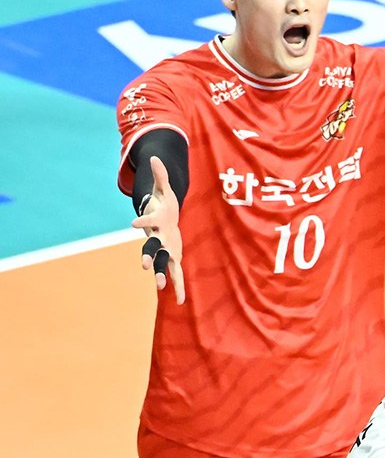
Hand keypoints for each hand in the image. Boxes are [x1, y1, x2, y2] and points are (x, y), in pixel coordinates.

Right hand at [131, 156, 184, 303]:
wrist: (164, 218)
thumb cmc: (164, 204)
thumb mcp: (165, 188)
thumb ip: (160, 175)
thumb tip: (155, 156)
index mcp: (156, 223)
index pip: (148, 222)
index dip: (142, 223)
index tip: (133, 225)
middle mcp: (158, 238)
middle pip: (152, 248)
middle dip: (150, 256)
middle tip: (146, 267)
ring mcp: (165, 249)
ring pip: (163, 264)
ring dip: (164, 276)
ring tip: (163, 289)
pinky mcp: (173, 257)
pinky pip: (176, 273)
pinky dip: (178, 286)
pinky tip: (179, 301)